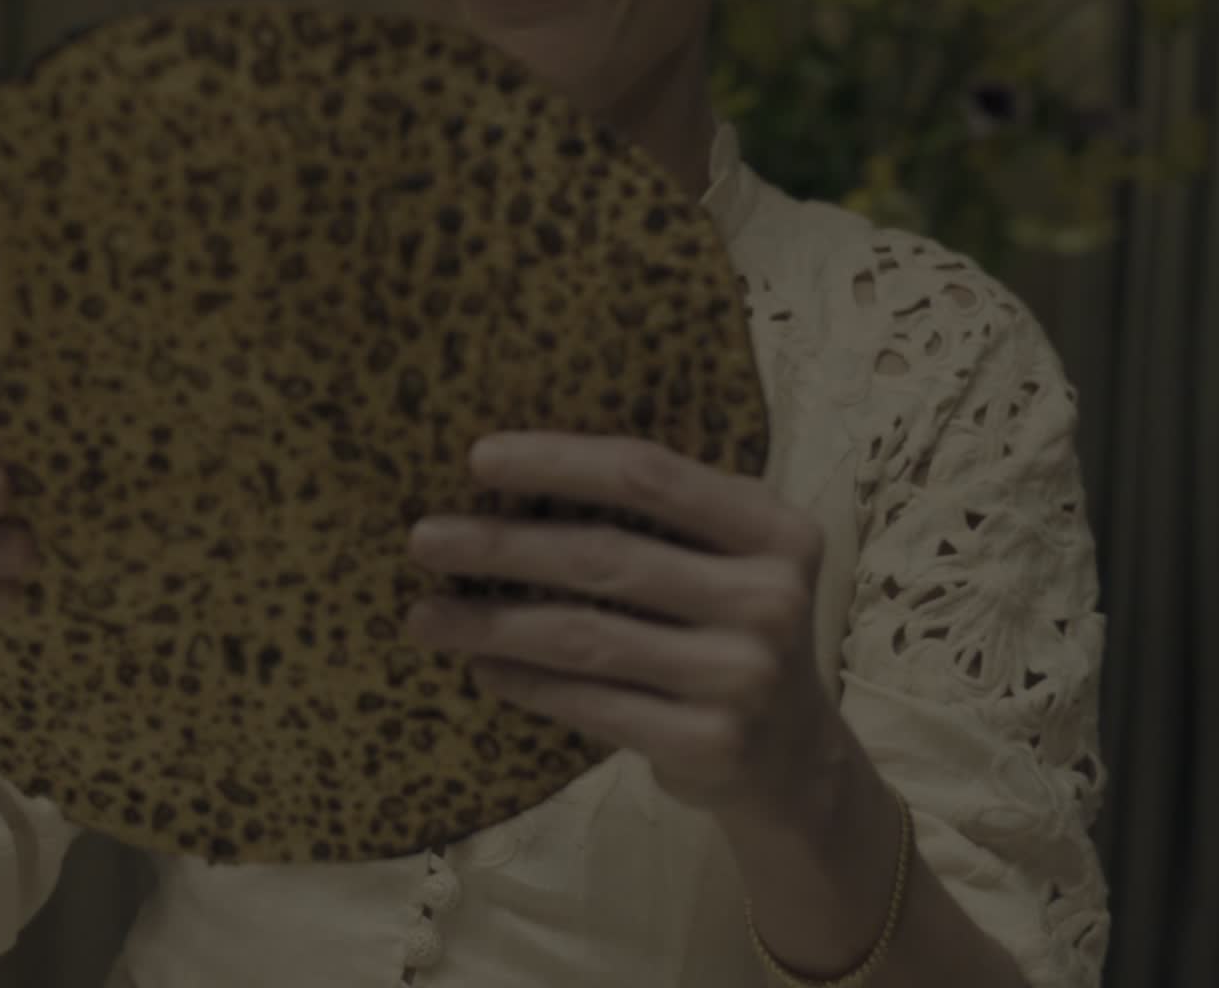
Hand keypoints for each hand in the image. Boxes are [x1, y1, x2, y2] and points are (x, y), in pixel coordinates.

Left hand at [402, 434, 853, 819]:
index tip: (477, 460)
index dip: (558, 461)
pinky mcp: (708, 741)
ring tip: (425, 617)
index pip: (649, 476)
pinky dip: (525, 682)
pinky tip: (481, 666)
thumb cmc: (733, 631)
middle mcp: (770, 599)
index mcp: (776, 530)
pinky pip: (590, 703)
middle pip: (605, 556)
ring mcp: (742, 676)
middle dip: (501, 546)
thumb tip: (516, 478)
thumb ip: (666, 520)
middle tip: (424, 540)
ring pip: (585, 637)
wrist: (794, 758)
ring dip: (491, 623)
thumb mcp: (734, 559)